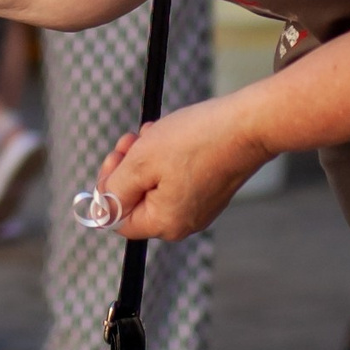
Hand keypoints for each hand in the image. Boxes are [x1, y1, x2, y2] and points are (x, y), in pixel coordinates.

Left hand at [94, 91, 274, 242]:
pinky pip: (176, 178)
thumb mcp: (141, 162)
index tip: (114, 158)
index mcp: (165, 224)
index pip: (118, 218)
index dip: (108, 187)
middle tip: (131, 140)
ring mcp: (199, 207)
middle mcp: (183, 222)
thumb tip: (101, 211)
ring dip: (146, 157)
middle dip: (128, 167)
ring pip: (154, 184)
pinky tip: (170, 135)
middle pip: (136, 200)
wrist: (248, 125)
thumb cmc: (197, 140)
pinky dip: (166, 157)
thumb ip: (115, 191)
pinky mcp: (210, 190)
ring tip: (153, 133)